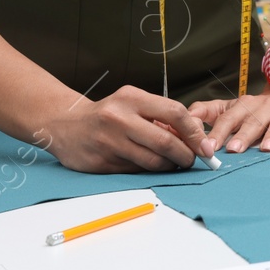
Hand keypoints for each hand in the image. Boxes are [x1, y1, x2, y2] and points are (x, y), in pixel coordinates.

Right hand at [41, 84, 213, 173]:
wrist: (65, 125)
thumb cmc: (108, 114)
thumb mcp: (132, 102)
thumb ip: (159, 115)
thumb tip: (194, 135)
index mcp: (131, 98)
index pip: (174, 112)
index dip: (194, 131)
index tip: (204, 144)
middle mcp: (120, 118)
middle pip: (165, 142)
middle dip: (186, 155)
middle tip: (192, 160)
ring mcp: (110, 142)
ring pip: (152, 161)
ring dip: (170, 166)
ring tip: (174, 164)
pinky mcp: (102, 163)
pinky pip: (136, 171)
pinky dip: (149, 171)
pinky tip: (151, 166)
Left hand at [189, 89, 269, 153]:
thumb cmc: (257, 110)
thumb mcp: (231, 108)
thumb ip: (207, 113)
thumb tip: (184, 119)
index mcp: (244, 106)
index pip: (228, 119)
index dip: (218, 133)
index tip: (208, 148)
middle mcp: (263, 107)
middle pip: (251, 121)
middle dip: (243, 135)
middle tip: (234, 149)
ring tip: (265, 149)